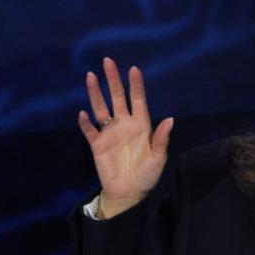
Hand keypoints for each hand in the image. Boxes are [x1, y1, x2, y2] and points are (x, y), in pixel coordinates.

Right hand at [78, 57, 173, 217]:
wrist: (128, 192)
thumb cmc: (147, 175)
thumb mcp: (158, 158)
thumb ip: (161, 139)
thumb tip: (171, 120)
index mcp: (141, 126)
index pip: (138, 100)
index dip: (136, 85)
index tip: (133, 69)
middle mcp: (124, 124)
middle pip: (118, 98)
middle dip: (113, 80)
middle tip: (108, 61)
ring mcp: (110, 133)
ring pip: (101, 108)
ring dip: (96, 93)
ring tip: (91, 76)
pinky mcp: (97, 144)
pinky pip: (90, 130)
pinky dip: (86, 123)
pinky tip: (83, 114)